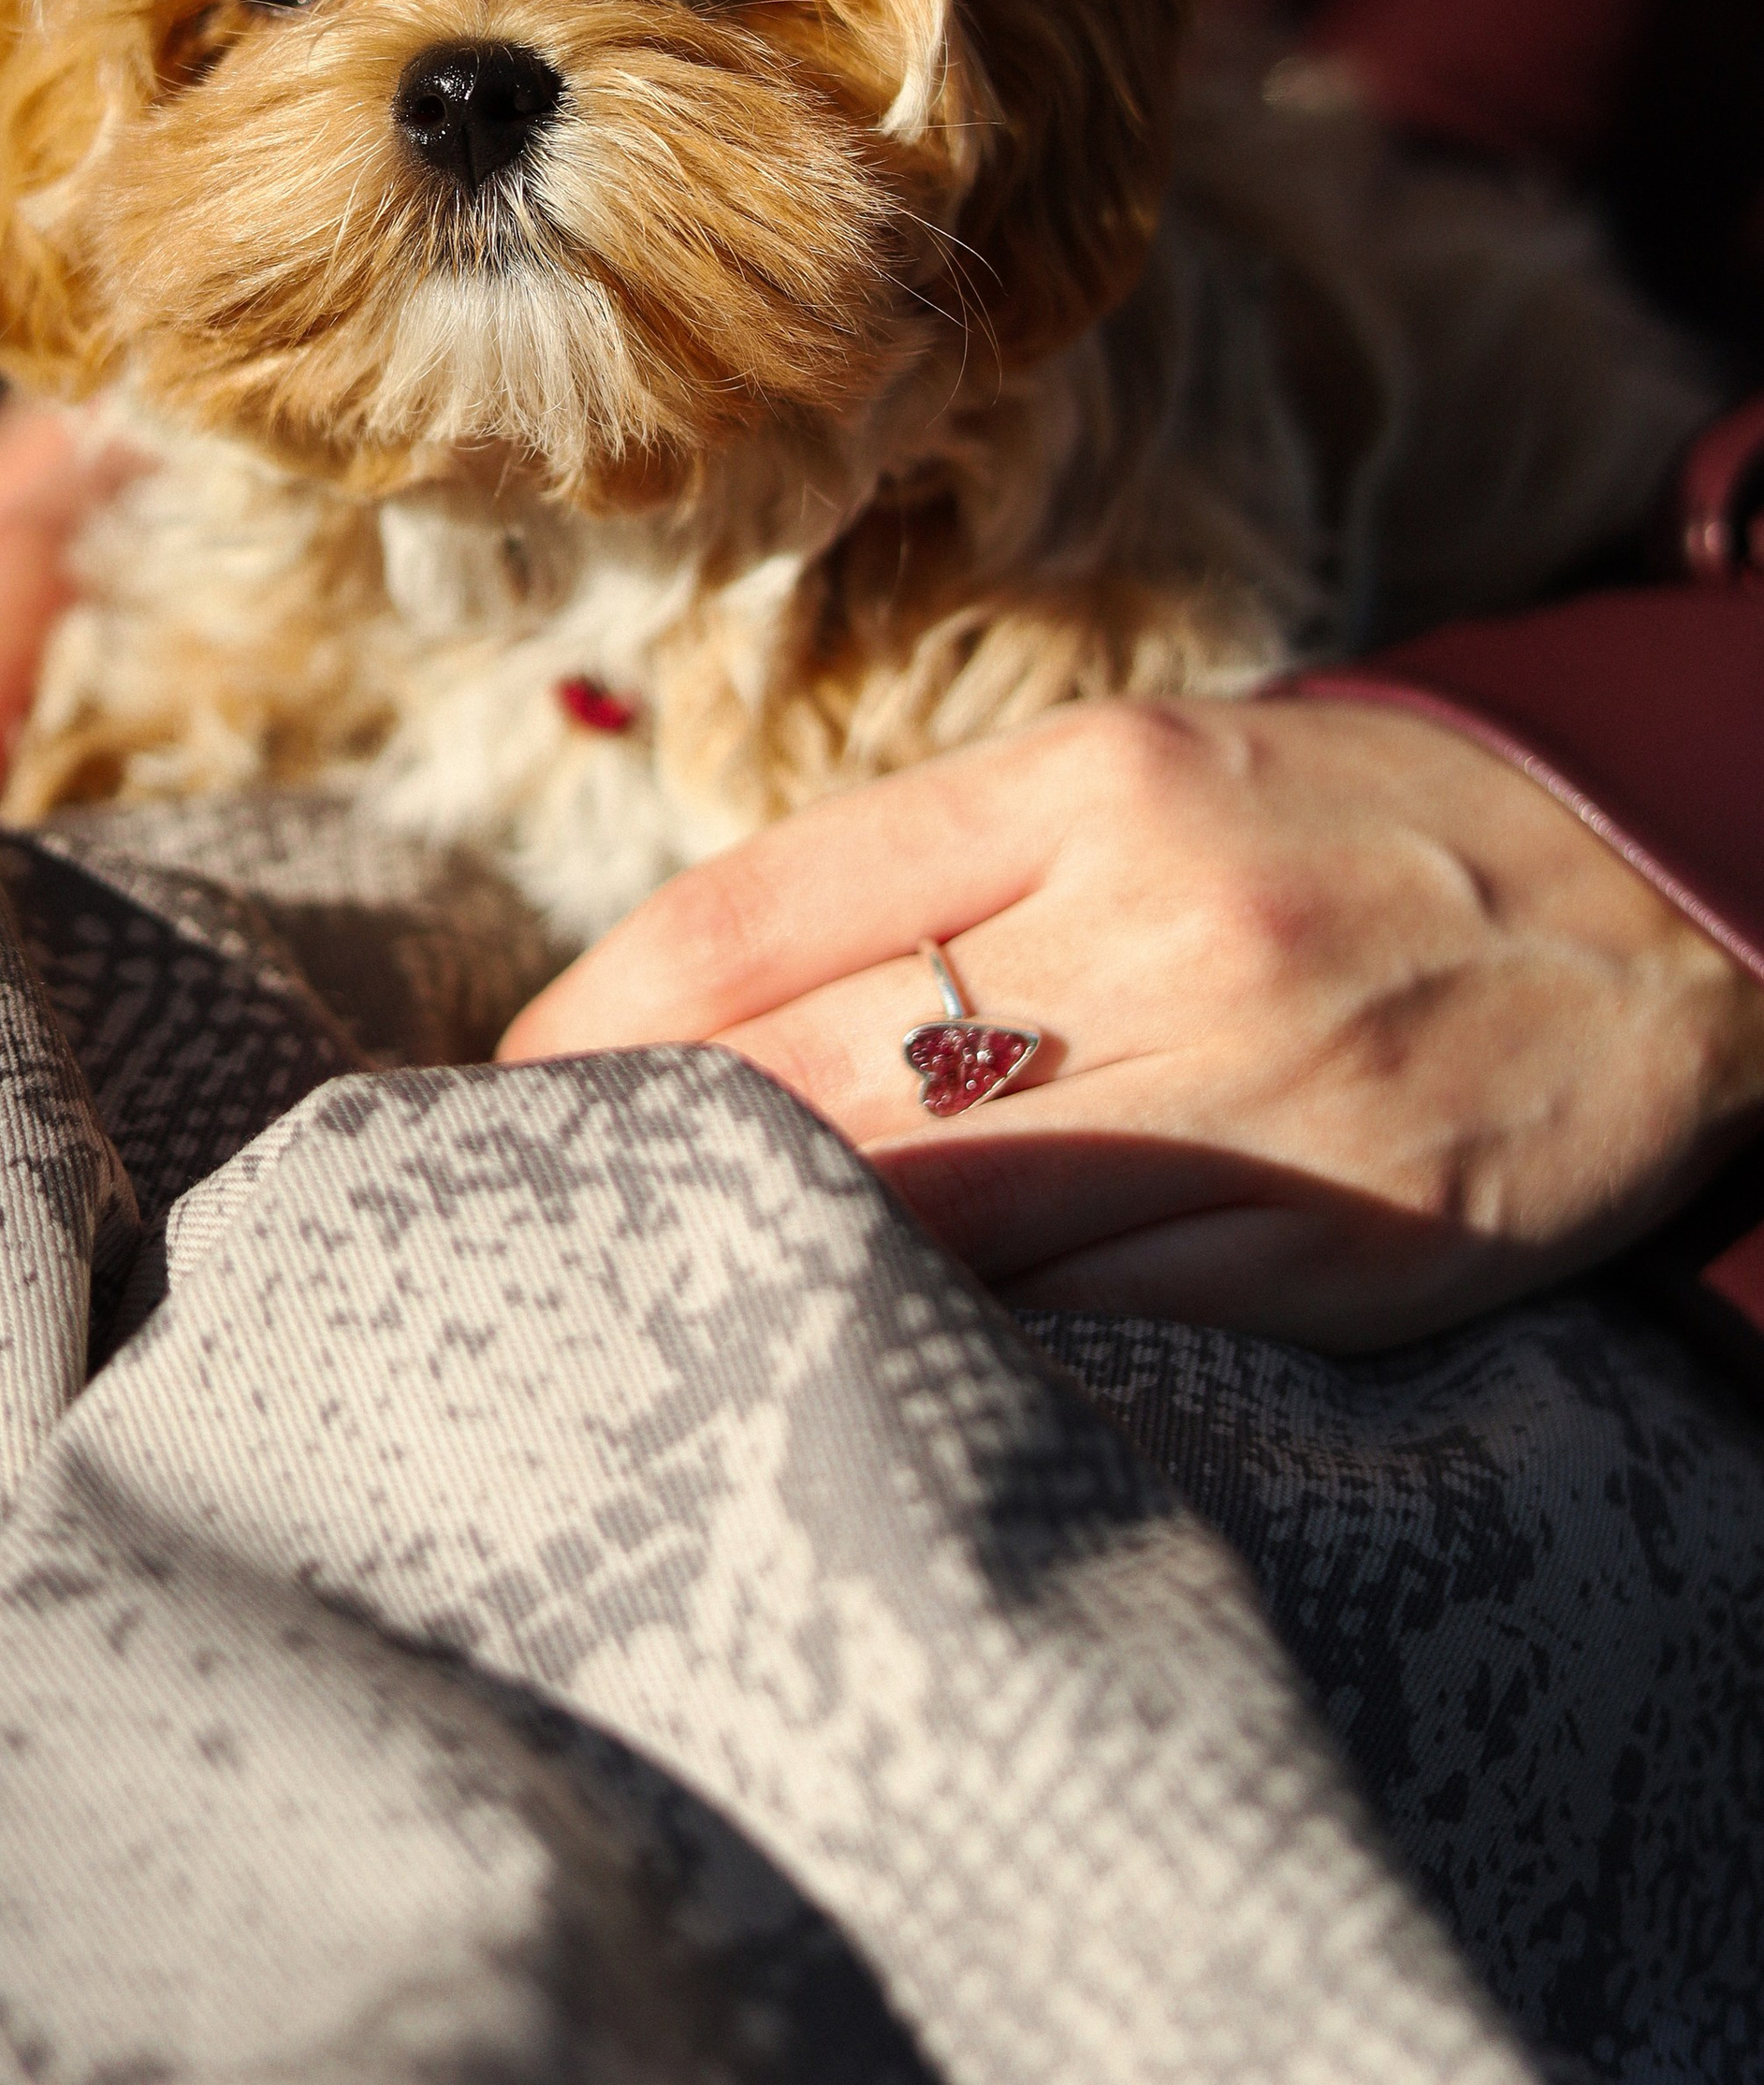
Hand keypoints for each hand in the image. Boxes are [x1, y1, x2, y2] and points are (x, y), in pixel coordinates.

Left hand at [499, 697, 1763, 1348]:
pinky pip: (1090, 1335)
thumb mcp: (1156, 768)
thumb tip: (706, 980)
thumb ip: (947, 855)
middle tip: (512, 1222)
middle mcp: (1157, 929)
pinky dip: (956, 1357)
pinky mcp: (1336, 1261)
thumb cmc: (1363, 829)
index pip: (759, 909)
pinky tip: (855, 1380)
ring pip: (927, 1219)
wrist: (1672, 913)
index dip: (593, 1014)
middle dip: (631, 1155)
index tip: (502, 1083)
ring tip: (629, 1313)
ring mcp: (1252, 1105)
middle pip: (807, 1071)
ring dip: (756, 1268)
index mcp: (1093, 785)